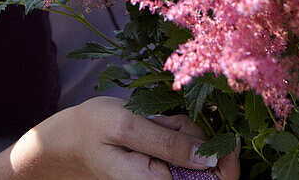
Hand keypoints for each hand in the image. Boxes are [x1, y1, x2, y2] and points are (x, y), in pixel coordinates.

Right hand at [24, 96, 238, 179]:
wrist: (71, 139)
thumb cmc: (93, 129)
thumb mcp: (128, 127)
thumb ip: (168, 143)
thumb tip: (210, 158)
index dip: (227, 160)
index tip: (226, 136)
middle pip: (210, 165)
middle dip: (198, 139)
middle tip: (169, 123)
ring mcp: (167, 175)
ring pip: (199, 151)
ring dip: (186, 131)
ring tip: (156, 122)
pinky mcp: (166, 166)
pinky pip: (187, 148)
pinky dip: (179, 132)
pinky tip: (159, 125)